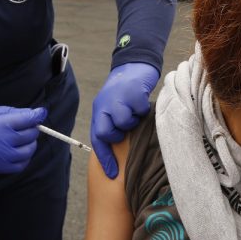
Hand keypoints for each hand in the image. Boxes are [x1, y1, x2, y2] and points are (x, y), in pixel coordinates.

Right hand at [0, 106, 46, 175]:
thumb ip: (6, 112)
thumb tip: (28, 112)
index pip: (27, 119)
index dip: (37, 114)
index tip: (40, 112)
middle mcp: (3, 142)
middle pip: (31, 134)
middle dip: (32, 127)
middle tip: (26, 123)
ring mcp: (2, 158)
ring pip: (29, 150)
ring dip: (30, 142)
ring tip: (22, 137)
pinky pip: (21, 165)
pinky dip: (24, 157)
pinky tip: (18, 150)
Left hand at [91, 62, 159, 178]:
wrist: (134, 65)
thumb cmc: (125, 92)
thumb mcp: (113, 107)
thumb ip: (111, 124)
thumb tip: (116, 150)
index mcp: (99, 111)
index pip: (97, 138)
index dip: (104, 157)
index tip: (112, 174)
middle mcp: (104, 105)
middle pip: (108, 133)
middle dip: (119, 135)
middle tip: (128, 128)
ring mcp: (118, 98)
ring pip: (125, 123)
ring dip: (134, 120)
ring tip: (136, 111)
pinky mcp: (133, 92)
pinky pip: (140, 111)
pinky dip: (143, 109)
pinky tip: (142, 101)